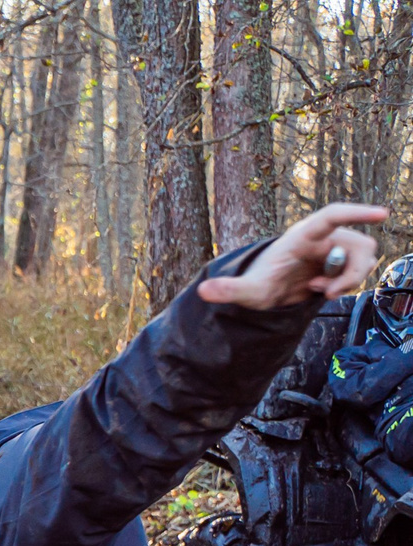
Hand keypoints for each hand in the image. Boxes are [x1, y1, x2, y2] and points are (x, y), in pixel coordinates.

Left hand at [198, 202, 390, 308]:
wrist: (266, 288)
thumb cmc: (258, 281)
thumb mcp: (245, 290)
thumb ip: (228, 290)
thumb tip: (203, 291)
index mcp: (302, 235)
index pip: (332, 215)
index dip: (358, 212)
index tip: (382, 214)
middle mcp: (322, 237)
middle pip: (358, 244)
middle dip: (349, 272)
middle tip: (325, 293)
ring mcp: (334, 248)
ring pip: (364, 257)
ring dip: (349, 279)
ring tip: (320, 291)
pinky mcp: (341, 261)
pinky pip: (361, 268)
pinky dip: (348, 283)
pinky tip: (322, 290)